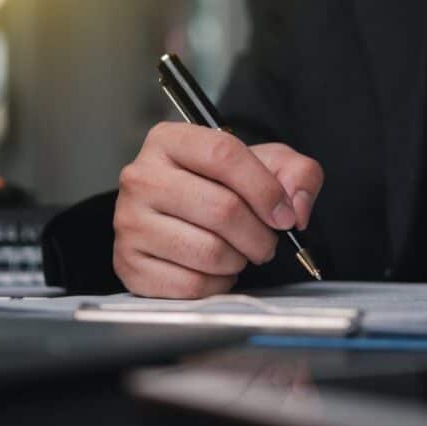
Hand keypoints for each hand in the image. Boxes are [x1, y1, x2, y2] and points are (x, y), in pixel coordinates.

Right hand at [113, 122, 323, 298]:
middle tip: (265, 241)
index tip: (284, 214)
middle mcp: (141, 177)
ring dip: (239, 260)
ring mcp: (129, 222)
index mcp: (169, 141)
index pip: (223, 154)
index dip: (265, 189)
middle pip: (221, 209)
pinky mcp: (129, 264)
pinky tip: (215, 270)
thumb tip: (296, 210)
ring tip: (237, 252)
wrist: (179, 218)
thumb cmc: (220, 187)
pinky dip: (216, 284)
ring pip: (209, 251)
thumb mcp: (264, 164)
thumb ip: (297, 173)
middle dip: (259, 234)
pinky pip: (191, 284)